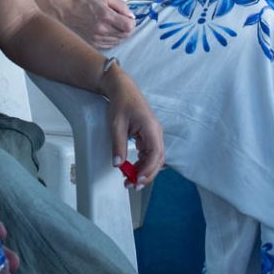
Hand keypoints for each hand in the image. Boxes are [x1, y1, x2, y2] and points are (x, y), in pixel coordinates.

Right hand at [60, 0, 135, 48]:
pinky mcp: (94, 44)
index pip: (129, 26)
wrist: (67, 13)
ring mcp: (97, 39)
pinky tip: (107, 31)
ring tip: (112, 25)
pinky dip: (112, 39)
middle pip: (125, 35)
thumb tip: (131, 16)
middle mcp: (102, 29)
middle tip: (121, 22)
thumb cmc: (85, 4)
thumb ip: (121, 5)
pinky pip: (110, 45)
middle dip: (127, 28)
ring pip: (118, 41)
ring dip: (119, 34)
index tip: (128, 19)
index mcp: (106, 16)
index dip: (132, 23)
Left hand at [100, 68, 164, 187]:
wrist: (122, 88)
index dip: (148, 170)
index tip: (137, 179)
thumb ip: (118, 145)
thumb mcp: (116, 125)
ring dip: (144, 170)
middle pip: (157, 159)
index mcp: (151, 128)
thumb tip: (118, 164)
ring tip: (130, 180)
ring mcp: (154, 134)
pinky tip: (132, 169)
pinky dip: (142, 163)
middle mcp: (156, 132)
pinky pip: (149, 153)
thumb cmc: (121, 102)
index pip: (155, 154)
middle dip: (146, 175)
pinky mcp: (149, 135)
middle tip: (132, 185)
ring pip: (154, 158)